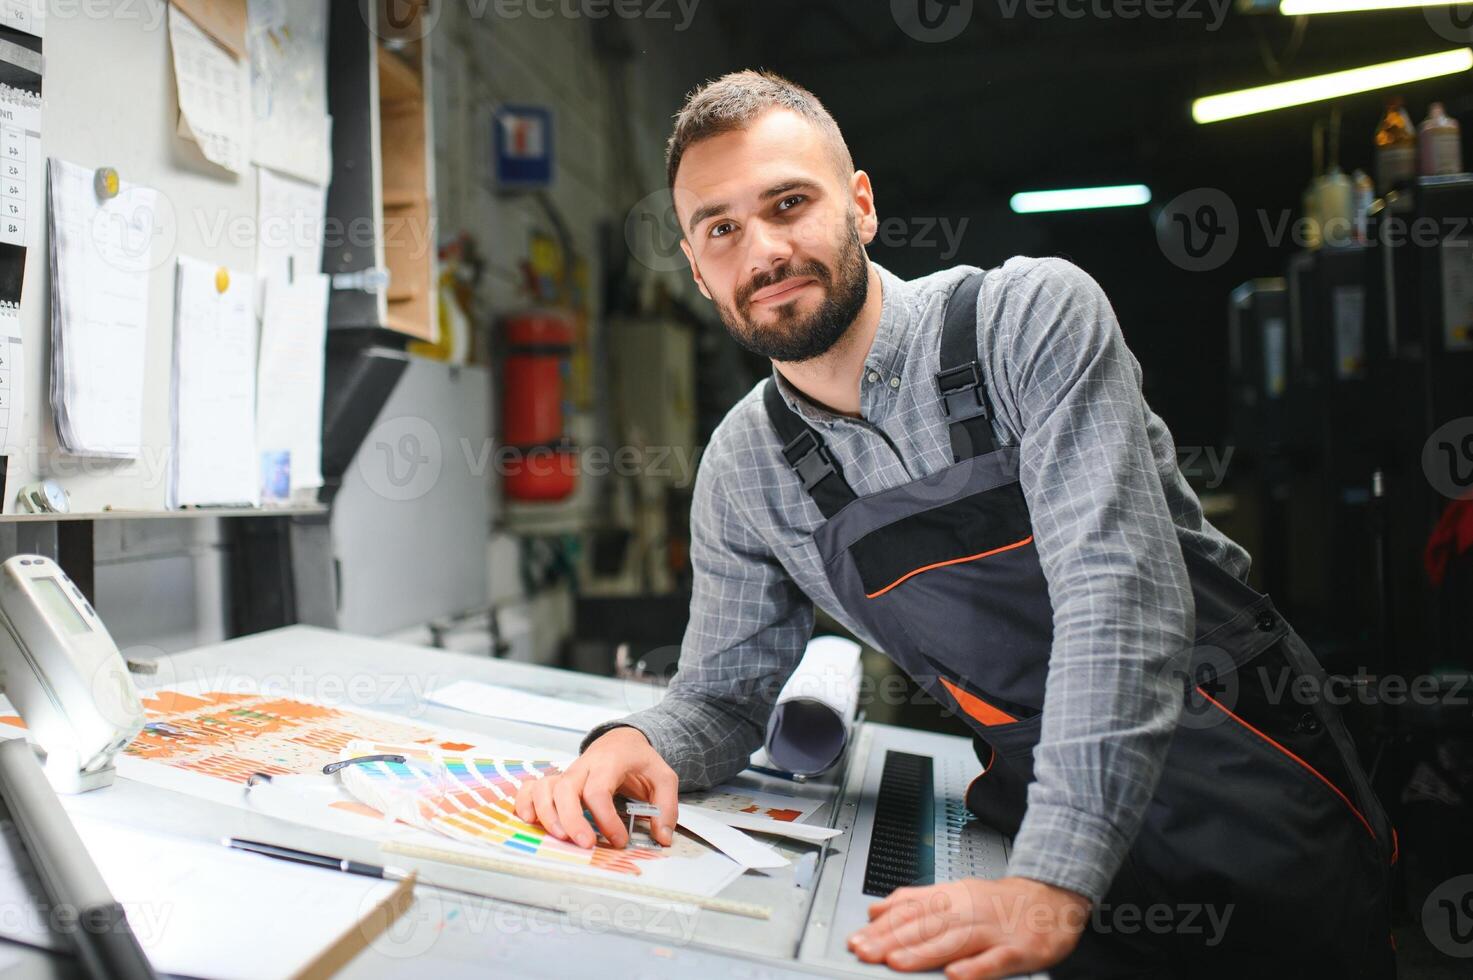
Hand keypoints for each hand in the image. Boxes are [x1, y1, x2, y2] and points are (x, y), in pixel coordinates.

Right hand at [513, 726, 678, 849]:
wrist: (621, 740)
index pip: (599, 790)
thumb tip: (662, 837)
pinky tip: (530, 820)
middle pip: (566, 789)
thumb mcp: (664, 777)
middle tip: (586, 845)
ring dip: (547, 814)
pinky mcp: (556, 780)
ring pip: (544, 787)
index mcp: (610, 761)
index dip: (606, 819)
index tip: (619, 841)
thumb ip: (666, 807)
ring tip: (560, 837)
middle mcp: (583, 765)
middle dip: (572, 820)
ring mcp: (567, 772)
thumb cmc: (640, 761)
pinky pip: (531, 787)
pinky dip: (525, 802)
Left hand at [847, 877, 1089, 978]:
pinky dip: (976, 968)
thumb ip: (916, 901)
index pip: (911, 910)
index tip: (857, 938)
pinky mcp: (1019, 950)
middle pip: (927, 925)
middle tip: (864, 951)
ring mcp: (994, 930)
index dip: (882, 926)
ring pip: (955, 941)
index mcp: (952, 897)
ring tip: (896, 963)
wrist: (1052, 897)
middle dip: (892, 940)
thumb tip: (877, 909)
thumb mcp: (955, 893)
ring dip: (924, 952)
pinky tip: (956, 975)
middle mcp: (970, 910)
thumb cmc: (1000, 902)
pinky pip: (995, 960)